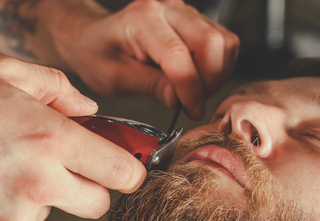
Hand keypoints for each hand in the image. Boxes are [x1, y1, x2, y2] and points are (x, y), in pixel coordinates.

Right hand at [0, 56, 145, 220]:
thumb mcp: (4, 73)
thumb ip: (59, 87)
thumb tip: (89, 109)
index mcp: (51, 140)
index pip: (122, 173)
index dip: (131, 171)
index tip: (128, 168)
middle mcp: (40, 183)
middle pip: (99, 203)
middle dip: (91, 185)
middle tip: (68, 165)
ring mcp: (18, 215)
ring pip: (58, 212)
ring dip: (47, 194)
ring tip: (12, 166)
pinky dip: (18, 207)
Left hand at [48, 0, 239, 119]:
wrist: (95, 38)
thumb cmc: (99, 55)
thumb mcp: (116, 78)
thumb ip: (150, 86)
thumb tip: (180, 100)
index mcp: (142, 19)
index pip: (178, 55)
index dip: (190, 89)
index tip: (192, 110)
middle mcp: (168, 8)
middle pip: (212, 43)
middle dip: (209, 81)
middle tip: (193, 103)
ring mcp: (184, 12)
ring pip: (224, 42)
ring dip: (217, 74)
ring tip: (195, 91)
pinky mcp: (195, 20)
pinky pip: (224, 42)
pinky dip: (218, 66)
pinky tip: (199, 79)